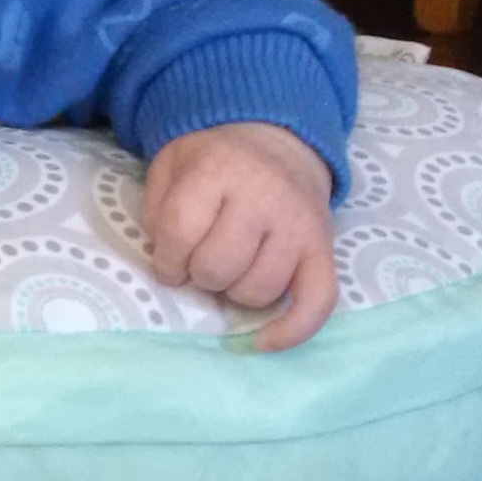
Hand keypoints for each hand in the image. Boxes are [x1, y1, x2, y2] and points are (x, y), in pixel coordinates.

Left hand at [139, 122, 337, 352]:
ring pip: (257, 291)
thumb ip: (158, 208)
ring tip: (232, 269)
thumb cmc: (214, 161)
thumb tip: (167, 263)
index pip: (180, 230)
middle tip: (202, 258)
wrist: (277, 139)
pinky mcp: (323, 249)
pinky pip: (317, 302)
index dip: (166, 259)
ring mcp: (298, 225)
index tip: (168, 261)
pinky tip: (263, 341)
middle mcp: (264, 196)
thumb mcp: (172, 164)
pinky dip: (291, 330)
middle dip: (199, 273)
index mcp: (218, 169)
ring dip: (234, 291)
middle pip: (217, 266)